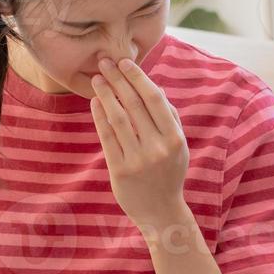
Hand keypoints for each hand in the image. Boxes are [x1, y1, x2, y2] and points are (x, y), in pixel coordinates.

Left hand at [89, 57, 189, 229]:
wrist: (160, 211)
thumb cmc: (168, 172)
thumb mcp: (179, 145)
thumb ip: (169, 118)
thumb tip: (154, 87)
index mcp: (174, 138)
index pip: (154, 99)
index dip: (138, 78)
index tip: (125, 62)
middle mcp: (157, 147)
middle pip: (134, 105)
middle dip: (118, 80)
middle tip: (104, 62)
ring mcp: (138, 160)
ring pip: (118, 118)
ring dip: (105, 94)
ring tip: (97, 79)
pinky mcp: (120, 170)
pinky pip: (107, 137)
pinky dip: (99, 117)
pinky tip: (94, 103)